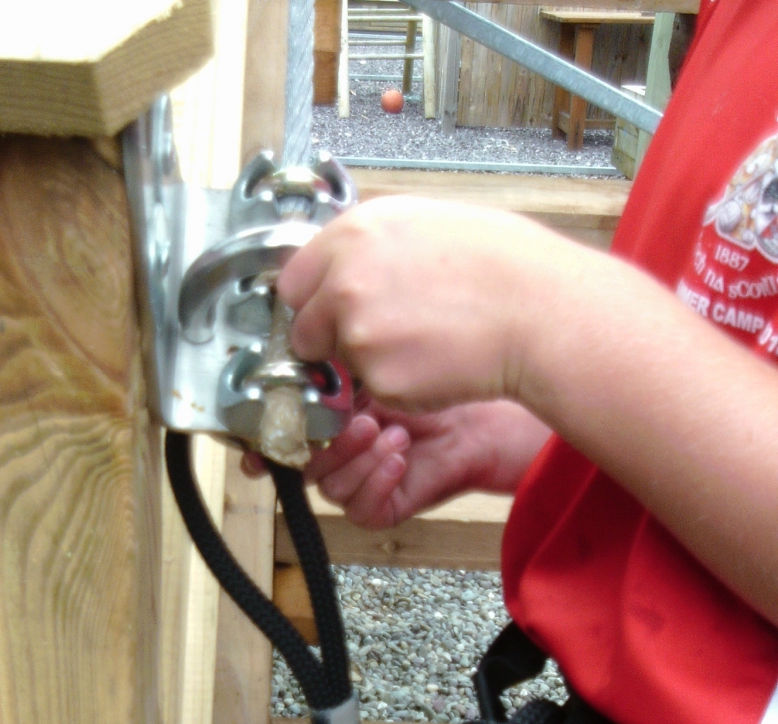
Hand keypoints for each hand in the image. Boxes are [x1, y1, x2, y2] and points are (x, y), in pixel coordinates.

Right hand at [243, 396, 549, 528]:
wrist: (482, 415)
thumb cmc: (433, 385)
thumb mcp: (372, 368)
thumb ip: (329, 367)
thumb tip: (298, 357)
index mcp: (324, 423)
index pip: (279, 442)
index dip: (262, 448)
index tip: (256, 447)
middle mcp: (336, 456)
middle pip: (301, 468)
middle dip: (327, 445)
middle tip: (360, 421)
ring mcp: (358, 483)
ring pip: (331, 488)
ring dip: (359, 459)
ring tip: (391, 433)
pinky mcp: (382, 507)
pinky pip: (361, 509)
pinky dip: (378, 481)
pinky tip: (400, 456)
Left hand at [277, 195, 585, 413]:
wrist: (538, 311)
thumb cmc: (501, 265)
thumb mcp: (424, 224)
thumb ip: (371, 247)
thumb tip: (343, 266)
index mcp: (354, 234)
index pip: (294, 280)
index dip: (314, 301)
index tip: (329, 313)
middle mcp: (344, 281)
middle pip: (304, 329)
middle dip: (330, 340)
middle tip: (377, 339)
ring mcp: (358, 333)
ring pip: (340, 363)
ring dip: (368, 363)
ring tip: (423, 342)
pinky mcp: (379, 378)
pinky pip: (374, 389)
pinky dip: (399, 385)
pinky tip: (437, 361)